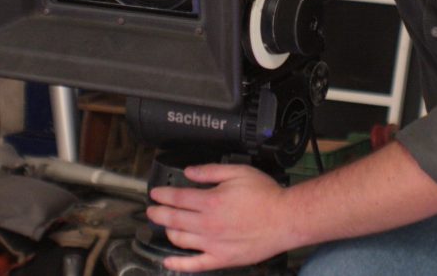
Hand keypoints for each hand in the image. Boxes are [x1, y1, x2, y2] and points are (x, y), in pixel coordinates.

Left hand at [146, 163, 293, 272]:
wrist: (285, 219)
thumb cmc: (265, 195)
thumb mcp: (238, 172)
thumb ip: (210, 171)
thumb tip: (189, 172)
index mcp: (210, 201)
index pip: (177, 198)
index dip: (162, 195)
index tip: (155, 194)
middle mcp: (207, 224)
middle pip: (173, 219)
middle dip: (158, 213)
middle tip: (151, 210)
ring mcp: (213, 244)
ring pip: (180, 240)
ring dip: (167, 232)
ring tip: (165, 226)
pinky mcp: (221, 259)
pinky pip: (194, 265)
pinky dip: (178, 264)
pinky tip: (168, 261)